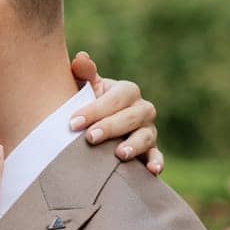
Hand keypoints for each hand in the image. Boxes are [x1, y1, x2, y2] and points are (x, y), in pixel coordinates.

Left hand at [70, 52, 162, 176]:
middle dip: (110, 127)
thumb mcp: (85, 89)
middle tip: (90, 138)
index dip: (94, 110)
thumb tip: (80, 58)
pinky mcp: (150, 151)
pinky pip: (157, 156)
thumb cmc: (88, 105)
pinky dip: (156, 163)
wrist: (96, 127)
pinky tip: (151, 171)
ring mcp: (148, 131)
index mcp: (126, 91)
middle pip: (131, 117)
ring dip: (135, 145)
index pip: (115, 99)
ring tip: (120, 154)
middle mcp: (142, 109)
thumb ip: (83, 74)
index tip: (72, 123)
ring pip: (146, 136)